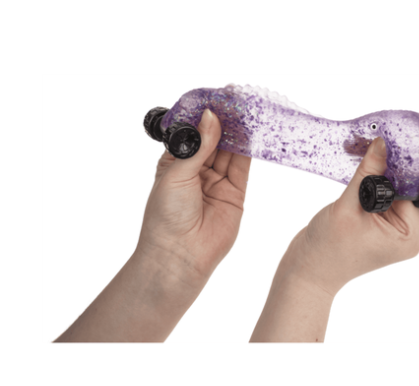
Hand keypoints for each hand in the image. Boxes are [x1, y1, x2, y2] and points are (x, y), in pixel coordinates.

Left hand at [137, 109, 250, 289]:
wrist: (180, 255)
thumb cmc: (166, 216)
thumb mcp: (177, 174)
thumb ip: (199, 145)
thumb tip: (211, 116)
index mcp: (176, 161)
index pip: (192, 130)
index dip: (203, 113)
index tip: (215, 96)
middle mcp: (198, 169)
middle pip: (215, 137)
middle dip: (224, 118)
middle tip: (235, 97)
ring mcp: (217, 180)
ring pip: (231, 148)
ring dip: (238, 129)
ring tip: (246, 108)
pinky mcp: (236, 192)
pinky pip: (243, 165)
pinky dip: (248, 147)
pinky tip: (251, 130)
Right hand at [276, 137, 418, 296]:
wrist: (306, 270)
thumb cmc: (328, 249)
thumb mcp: (348, 207)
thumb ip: (367, 173)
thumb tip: (382, 145)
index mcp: (407, 236)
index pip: (410, 190)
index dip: (398, 166)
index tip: (387, 142)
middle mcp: (403, 233)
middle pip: (401, 189)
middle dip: (384, 167)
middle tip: (369, 142)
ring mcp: (388, 230)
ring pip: (387, 190)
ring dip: (373, 172)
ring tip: (359, 152)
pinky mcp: (374, 224)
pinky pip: (376, 197)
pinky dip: (366, 183)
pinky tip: (356, 169)